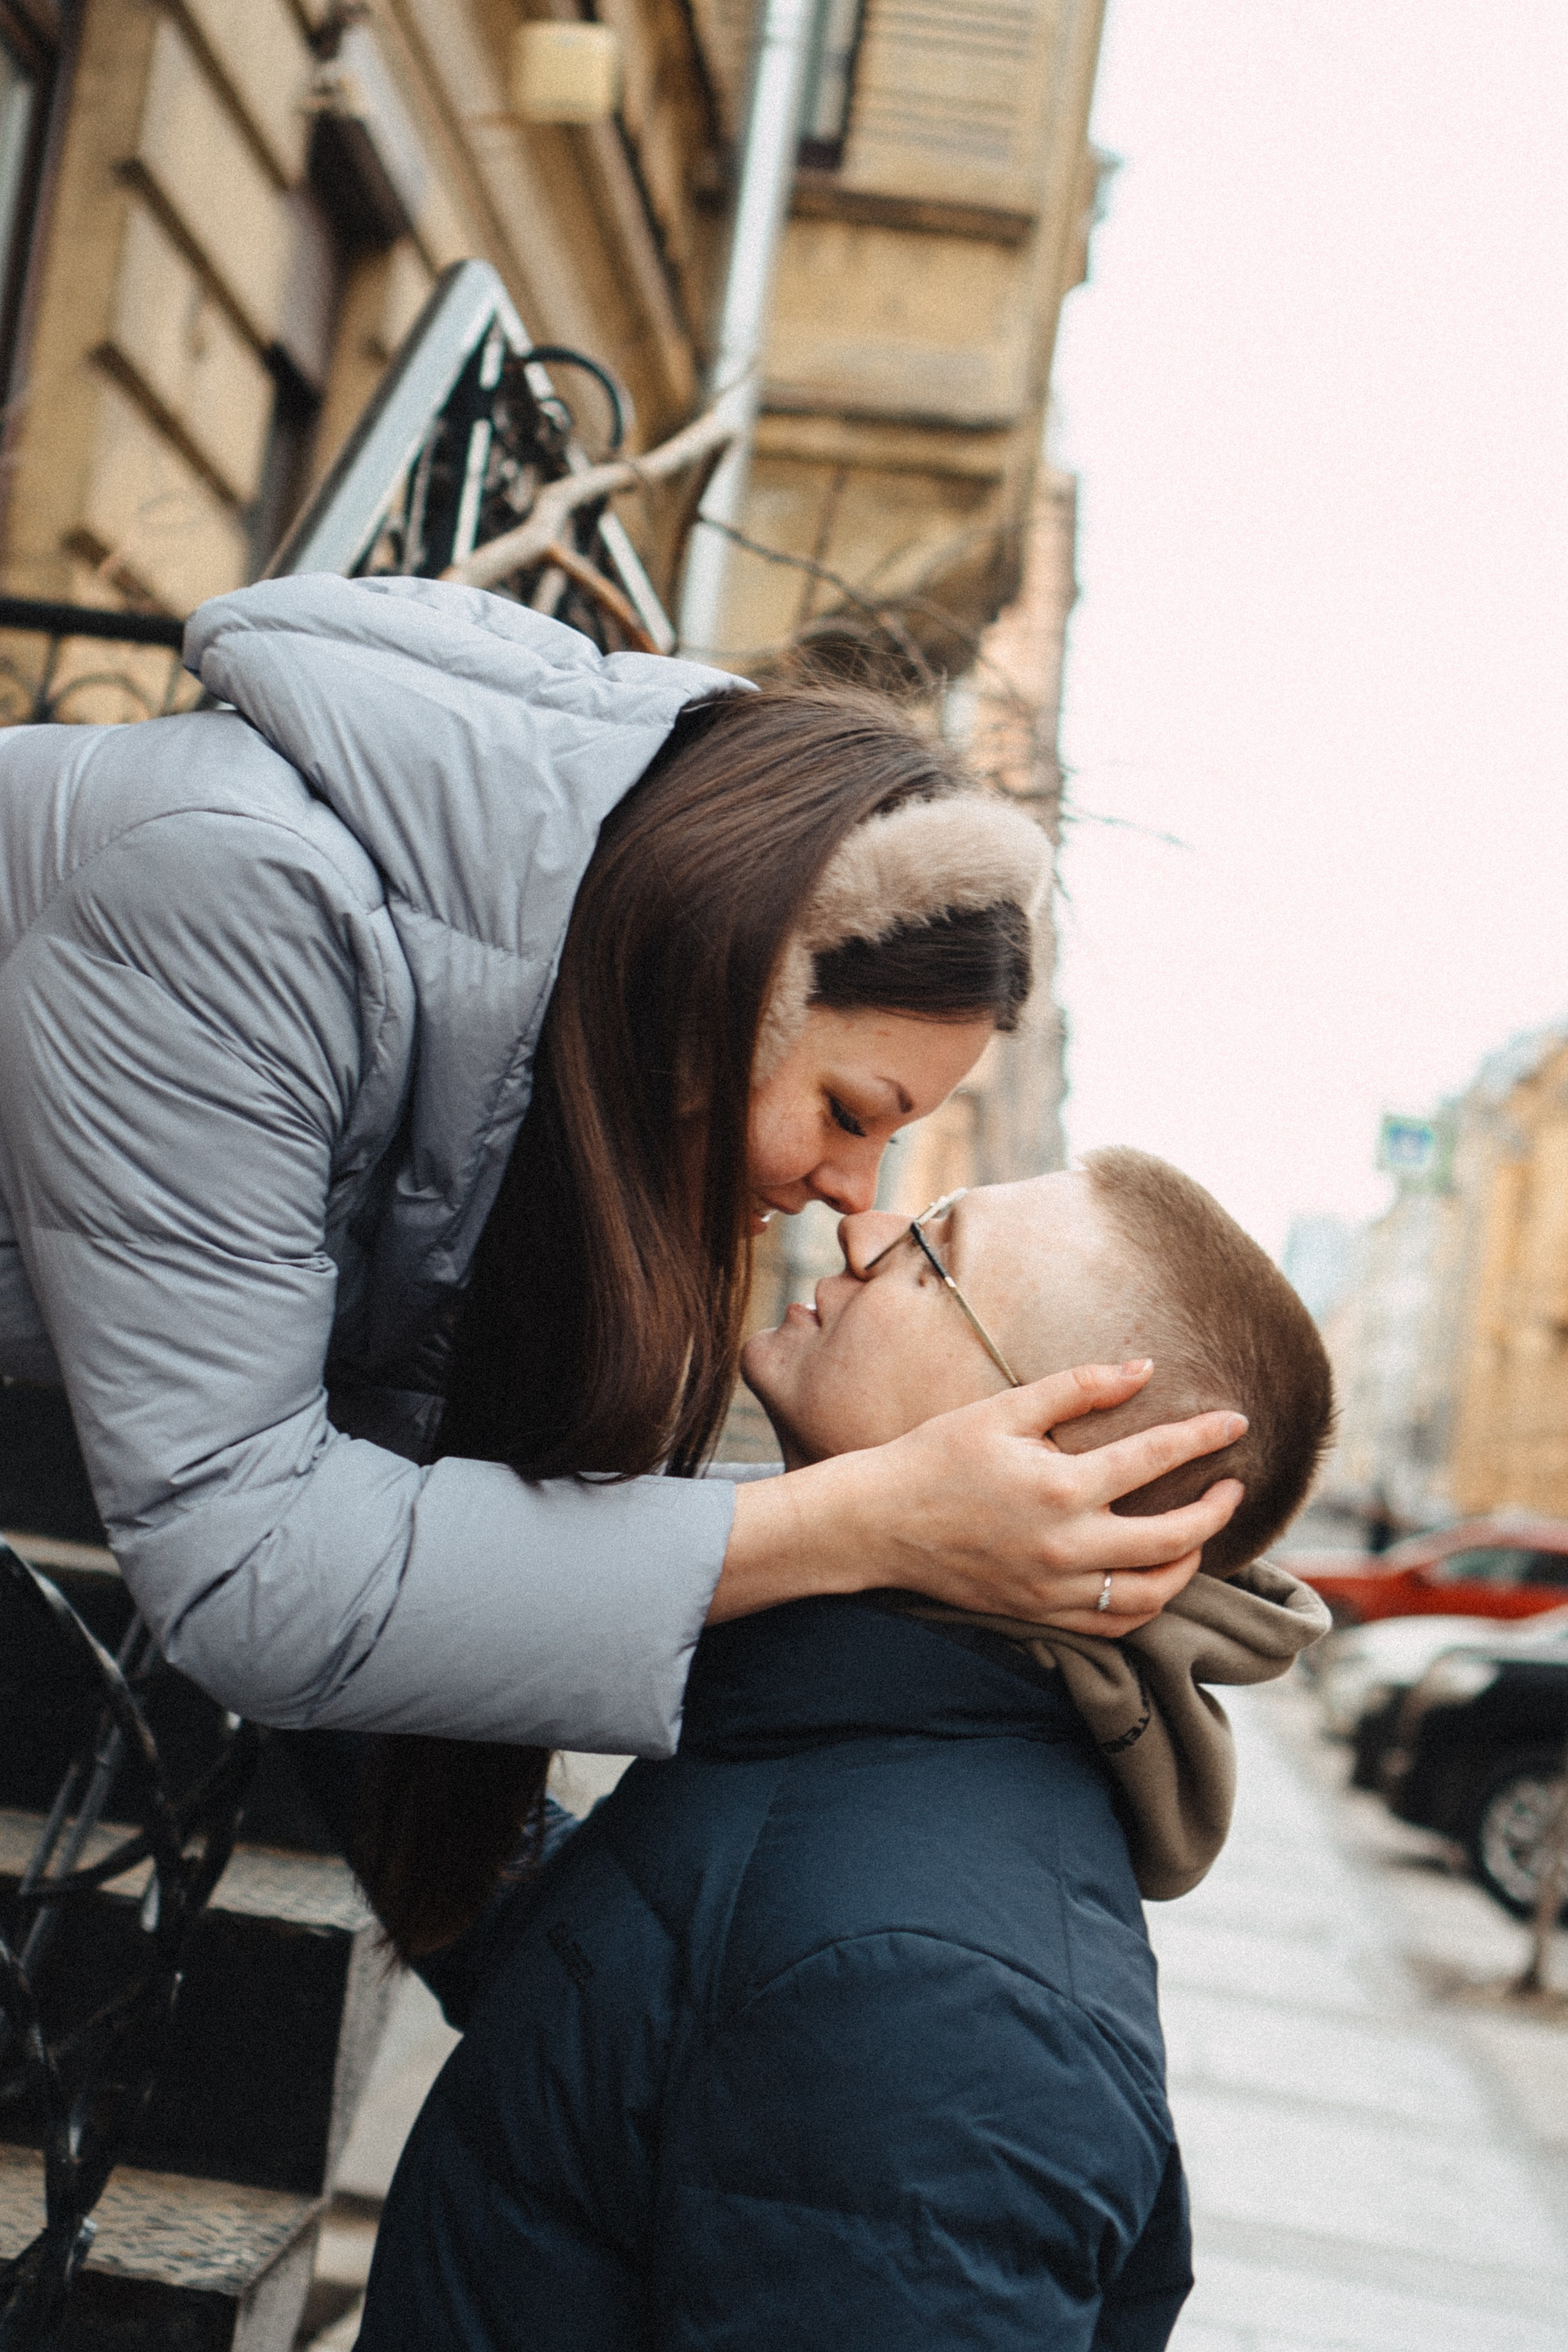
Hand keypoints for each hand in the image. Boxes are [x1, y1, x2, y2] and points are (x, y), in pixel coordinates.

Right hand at [713, 1361, 1244, 1633]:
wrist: (878, 1523)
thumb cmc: (936, 1456)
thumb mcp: (1003, 1408)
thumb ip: (1078, 1387)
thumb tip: (1143, 1368)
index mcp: (1060, 1487)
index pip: (1156, 1459)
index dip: (1204, 1438)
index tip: (1236, 1423)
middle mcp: (1066, 1546)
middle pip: (1173, 1539)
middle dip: (1216, 1511)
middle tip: (1233, 1488)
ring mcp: (1054, 1588)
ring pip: (1152, 1594)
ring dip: (1189, 1565)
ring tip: (1199, 1536)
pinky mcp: (1041, 1614)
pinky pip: (1115, 1624)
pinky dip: (1147, 1604)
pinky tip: (1154, 1578)